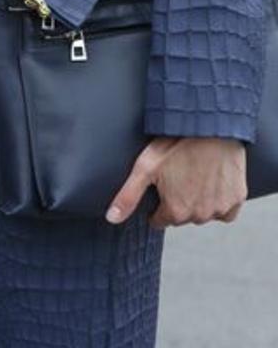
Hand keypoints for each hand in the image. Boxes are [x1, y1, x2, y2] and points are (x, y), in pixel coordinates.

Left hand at [107, 136, 246, 228]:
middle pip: (182, 217)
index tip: (160, 188)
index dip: (157, 205)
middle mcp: (199, 215)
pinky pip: (227, 211)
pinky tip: (212, 184)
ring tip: (193, 176)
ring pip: (203, 213)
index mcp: (175, 212)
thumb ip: (128, 196)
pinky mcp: (237, 199)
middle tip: (176, 177)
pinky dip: (219, 201)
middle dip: (177, 202)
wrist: (211, 128)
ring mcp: (220, 208)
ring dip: (198, 202)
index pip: (160, 220)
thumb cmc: (175, 145)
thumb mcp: (145, 168)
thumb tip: (111, 219)